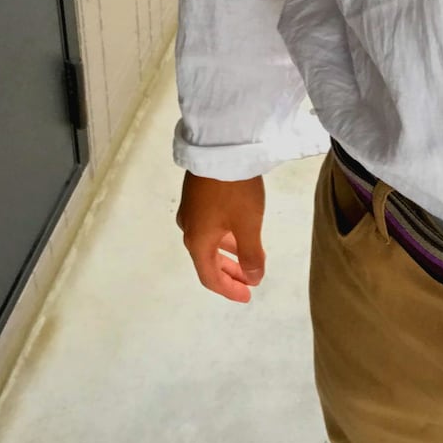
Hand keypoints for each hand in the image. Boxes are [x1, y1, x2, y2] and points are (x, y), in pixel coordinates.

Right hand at [176, 171, 265, 302]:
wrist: (220, 147)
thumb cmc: (234, 190)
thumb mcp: (248, 225)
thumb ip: (251, 256)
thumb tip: (253, 278)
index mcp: (198, 241)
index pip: (209, 277)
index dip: (229, 289)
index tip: (248, 296)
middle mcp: (189, 228)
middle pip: (208, 260)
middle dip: (230, 274)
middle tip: (250, 282)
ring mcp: (191, 210)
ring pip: (209, 242)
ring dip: (229, 254)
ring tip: (249, 258)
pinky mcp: (197, 194)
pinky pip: (210, 226)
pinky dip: (225, 236)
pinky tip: (239, 231)